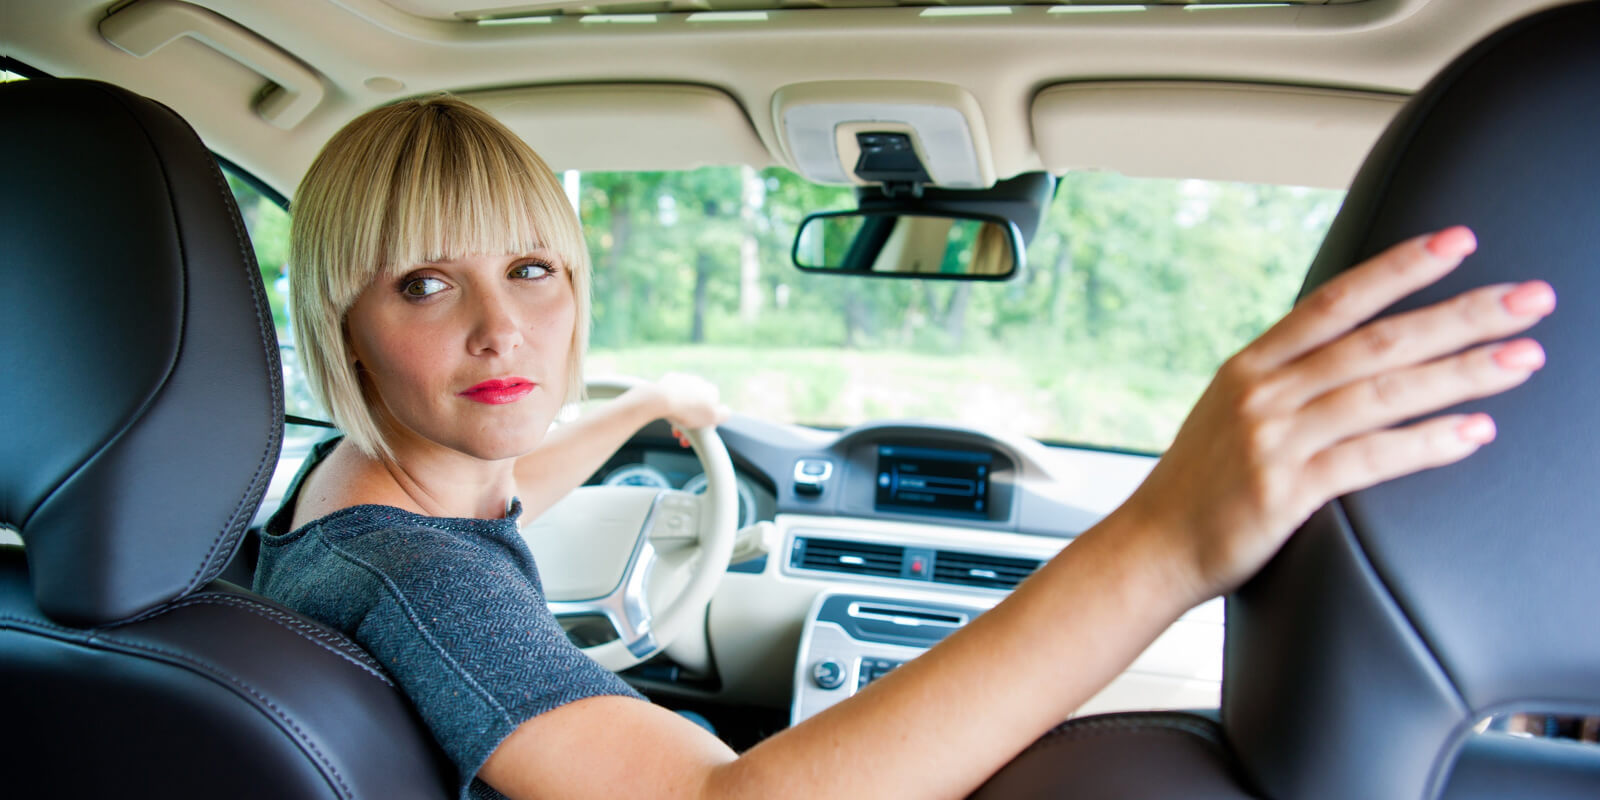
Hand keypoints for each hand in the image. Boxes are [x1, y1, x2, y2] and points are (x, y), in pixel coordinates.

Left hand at [648, 373, 730, 445]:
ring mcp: (684, 380)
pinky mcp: (669, 380)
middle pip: (697, 407)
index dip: (706, 423)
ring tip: (674, 430)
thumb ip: (724, 414)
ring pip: (684, 402)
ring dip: (680, 417)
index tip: (699, 433)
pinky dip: (671, 405)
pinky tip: (667, 414)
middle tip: (684, 436)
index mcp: (712, 390)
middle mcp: (700, 382)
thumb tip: (725, 412)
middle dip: (691, 423)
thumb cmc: (688, 410)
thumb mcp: (714, 417)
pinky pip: (672, 396)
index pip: (713, 409)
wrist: (663, 399)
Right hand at [1120, 226, 1554, 602]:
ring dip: (1462, 372)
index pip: (1336, 301)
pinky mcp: (1285, 491)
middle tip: (1530, 298)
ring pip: (1383, 392)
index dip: (1399, 267)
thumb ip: (1285, 378)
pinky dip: (1428, 442)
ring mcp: (1273, 440)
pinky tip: (1476, 431)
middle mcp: (1263, 393)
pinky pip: (1371, 458)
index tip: (1459, 240)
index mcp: (1251, 365)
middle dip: (1461, 313)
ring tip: (1525, 358)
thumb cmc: (1201, 485)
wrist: (1152, 549)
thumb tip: (1352, 352)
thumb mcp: (1230, 412)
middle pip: (1377, 340)